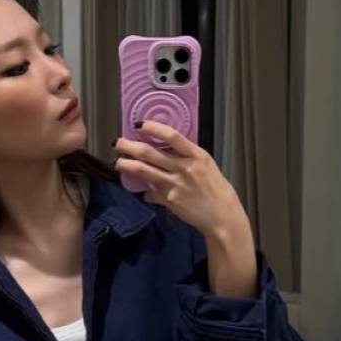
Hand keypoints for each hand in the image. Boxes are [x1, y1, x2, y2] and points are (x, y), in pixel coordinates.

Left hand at [113, 120, 248, 237]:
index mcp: (196, 155)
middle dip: (129, 146)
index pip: (172, 136)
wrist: (222, 216)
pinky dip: (145, 192)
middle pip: (150, 153)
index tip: (139, 124)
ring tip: (118, 162)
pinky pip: (150, 193)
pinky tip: (144, 192)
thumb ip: (187, 157)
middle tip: (118, 143)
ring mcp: (175, 185)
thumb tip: (166, 149)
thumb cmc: (216, 189)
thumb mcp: (206, 165)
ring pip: (143, 171)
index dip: (153, 128)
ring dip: (126, 165)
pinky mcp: (169, 200)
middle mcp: (184, 168)